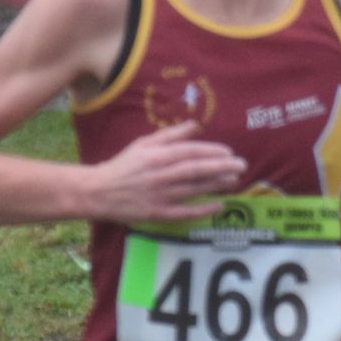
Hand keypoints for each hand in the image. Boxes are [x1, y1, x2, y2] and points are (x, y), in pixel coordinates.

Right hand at [82, 122, 248, 223]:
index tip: (229, 152)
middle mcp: (160, 174)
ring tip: (235, 181)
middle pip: (196, 170)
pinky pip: (184, 213)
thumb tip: (196, 126)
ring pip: (193, 189)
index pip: (190, 152)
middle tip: (242, 165)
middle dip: (221, 167)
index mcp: (156, 156)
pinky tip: (219, 206)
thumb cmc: (124, 166)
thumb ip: (170, 135)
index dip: (212, 151)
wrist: (98, 191)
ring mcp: (159, 195)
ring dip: (216, 185)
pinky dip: (202, 210)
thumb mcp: (143, 144)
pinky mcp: (157, 214)